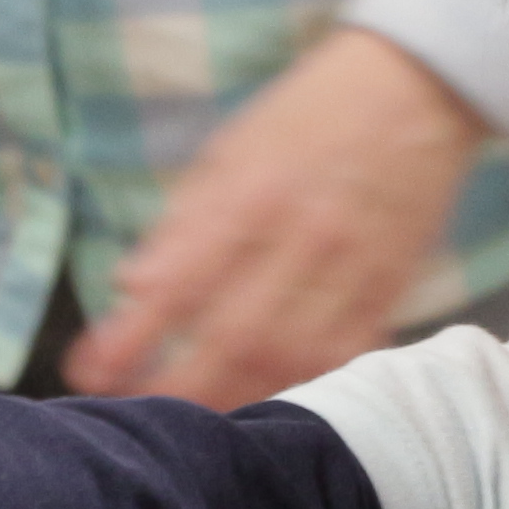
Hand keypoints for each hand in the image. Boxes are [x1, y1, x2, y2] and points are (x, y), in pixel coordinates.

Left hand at [64, 27, 488, 404]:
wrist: (418, 86)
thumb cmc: (311, 114)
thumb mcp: (232, 147)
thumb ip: (183, 221)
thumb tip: (131, 285)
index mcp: (250, 196)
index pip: (178, 284)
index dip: (130, 338)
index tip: (90, 370)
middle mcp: (301, 237)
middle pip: (234, 337)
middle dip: (179, 385)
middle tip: (137, 413)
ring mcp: (353, 267)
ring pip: (293, 357)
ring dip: (241, 395)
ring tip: (198, 422)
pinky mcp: (391, 286)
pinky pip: (348, 353)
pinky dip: (307, 382)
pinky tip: (272, 399)